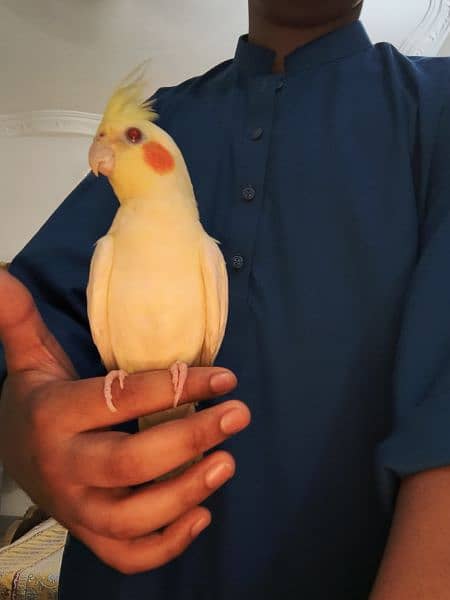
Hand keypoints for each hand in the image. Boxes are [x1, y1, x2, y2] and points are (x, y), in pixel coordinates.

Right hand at [0, 270, 249, 573]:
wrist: (13, 457)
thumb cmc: (38, 402)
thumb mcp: (30, 359)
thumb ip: (21, 320)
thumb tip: (2, 273)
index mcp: (53, 417)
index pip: (120, 400)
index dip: (176, 387)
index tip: (224, 376)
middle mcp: (64, 468)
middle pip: (131, 463)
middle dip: (192, 439)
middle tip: (239, 415)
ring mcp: (77, 510)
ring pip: (133, 517)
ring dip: (186, 493)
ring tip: (228, 462)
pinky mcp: (91, 535)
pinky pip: (128, 556)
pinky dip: (167, 545)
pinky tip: (201, 515)